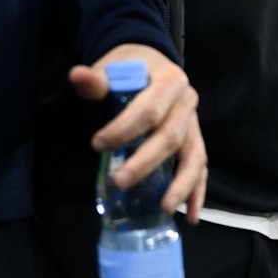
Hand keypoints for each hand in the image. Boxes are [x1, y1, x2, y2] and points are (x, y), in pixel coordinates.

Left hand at [68, 43, 207, 221]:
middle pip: (171, 136)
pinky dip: (197, 192)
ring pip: (193, 155)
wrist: (151, 62)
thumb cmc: (130, 67)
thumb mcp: (112, 67)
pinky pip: (200, 167)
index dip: (124, 129)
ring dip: (181, 184)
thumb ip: (96, 79)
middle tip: (119, 182)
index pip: (149, 109)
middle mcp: (187, 101)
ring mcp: (194, 123)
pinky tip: (189, 215)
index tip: (97, 144)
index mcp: (170, 80)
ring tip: (164, 207)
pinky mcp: (195, 140)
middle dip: (146, 161)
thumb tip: (76, 76)